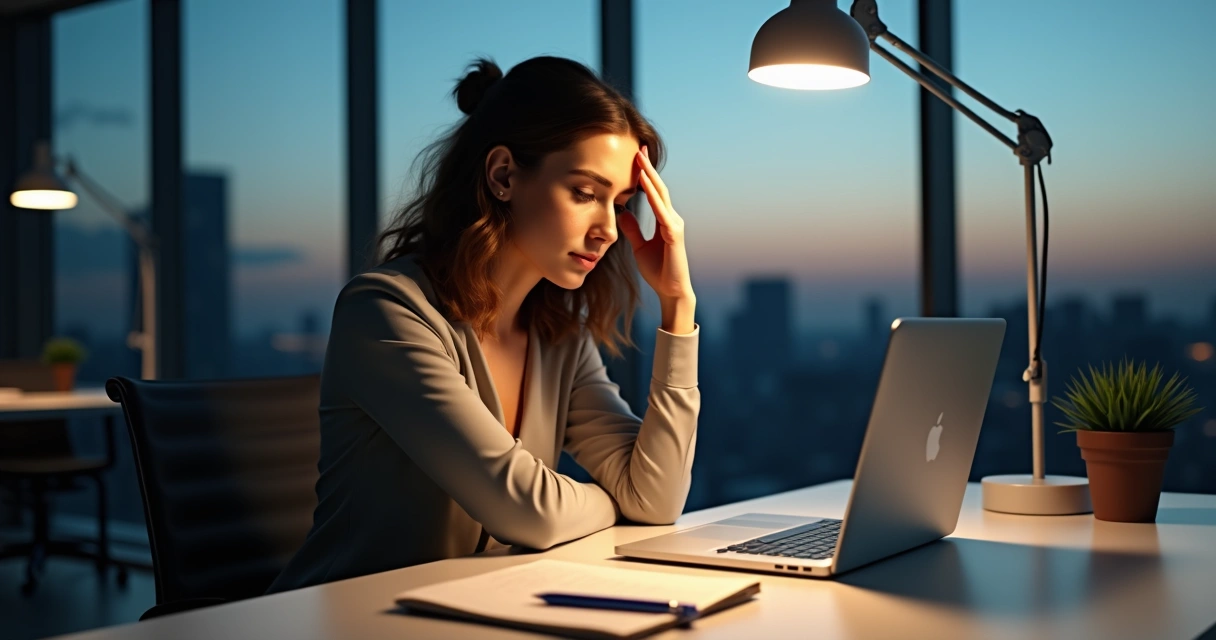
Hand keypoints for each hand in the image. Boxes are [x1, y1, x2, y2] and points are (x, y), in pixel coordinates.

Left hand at [617, 146, 694, 303]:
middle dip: (648, 166)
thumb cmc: (658, 271)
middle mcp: (672, 218)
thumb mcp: (640, 247)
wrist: (671, 291)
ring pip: (661, 195)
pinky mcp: (674, 234)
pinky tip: (644, 183)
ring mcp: (675, 225)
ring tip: (640, 158)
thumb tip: (624, 214)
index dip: (645, 173)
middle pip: (658, 187)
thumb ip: (633, 230)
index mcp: (664, 219)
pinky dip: (652, 196)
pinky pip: (661, 211)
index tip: (636, 156)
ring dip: (649, 176)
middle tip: (639, 146)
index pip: (654, 191)